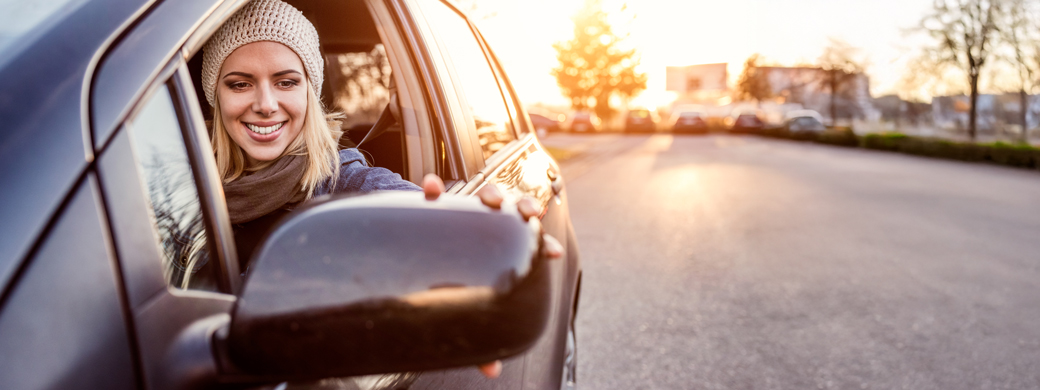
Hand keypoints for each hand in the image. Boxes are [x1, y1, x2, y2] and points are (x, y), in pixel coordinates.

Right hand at [421, 174, 563, 378]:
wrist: (407, 252)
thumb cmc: (447, 279)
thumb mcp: (464, 305)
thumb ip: (478, 329)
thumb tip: (490, 369)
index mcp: (498, 247)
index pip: (527, 243)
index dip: (542, 244)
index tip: (553, 252)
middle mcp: (484, 226)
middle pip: (512, 209)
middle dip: (522, 207)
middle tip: (524, 216)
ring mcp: (461, 213)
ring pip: (482, 193)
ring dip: (489, 192)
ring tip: (488, 200)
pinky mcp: (433, 205)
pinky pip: (433, 190)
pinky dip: (433, 187)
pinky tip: (430, 189)